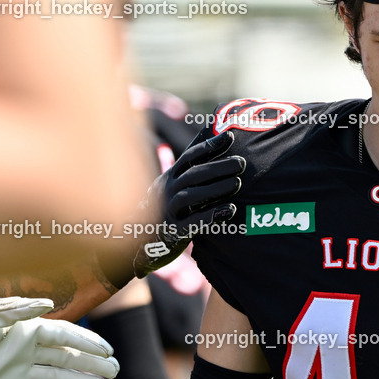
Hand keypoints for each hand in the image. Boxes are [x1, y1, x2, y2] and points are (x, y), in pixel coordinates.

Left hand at [0, 296, 119, 378]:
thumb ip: (20, 310)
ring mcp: (19, 371)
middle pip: (68, 358)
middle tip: (115, 370)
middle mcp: (29, 351)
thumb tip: (49, 304)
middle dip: (92, 364)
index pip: (66, 337)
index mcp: (29, 331)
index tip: (108, 351)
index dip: (88, 343)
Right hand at [100, 131, 245, 287]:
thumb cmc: (165, 211)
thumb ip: (190, 174)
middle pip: (193, 174)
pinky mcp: (172, 232)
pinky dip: (211, 215)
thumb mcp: (172, 188)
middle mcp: (167, 191)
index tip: (230, 136)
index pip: (190, 157)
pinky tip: (230, 210)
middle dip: (218, 167)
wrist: (136, 242)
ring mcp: (167, 211)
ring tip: (238, 184)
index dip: (209, 146)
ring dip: (216, 189)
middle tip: (242, 162)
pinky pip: (192, 222)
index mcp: (169, 178)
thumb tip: (217, 153)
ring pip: (191, 196)